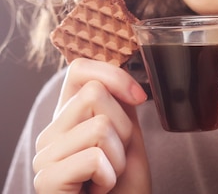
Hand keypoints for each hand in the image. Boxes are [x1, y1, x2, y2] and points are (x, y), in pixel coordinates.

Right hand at [32, 58, 150, 193]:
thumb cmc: (123, 186)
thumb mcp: (127, 137)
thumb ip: (119, 106)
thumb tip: (122, 75)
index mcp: (68, 118)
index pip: (79, 70)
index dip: (114, 74)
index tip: (139, 97)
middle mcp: (49, 133)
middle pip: (94, 94)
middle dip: (123, 127)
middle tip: (115, 158)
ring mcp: (43, 157)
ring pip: (100, 125)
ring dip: (119, 156)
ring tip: (108, 176)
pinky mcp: (46, 181)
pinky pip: (94, 157)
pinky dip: (109, 176)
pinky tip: (100, 189)